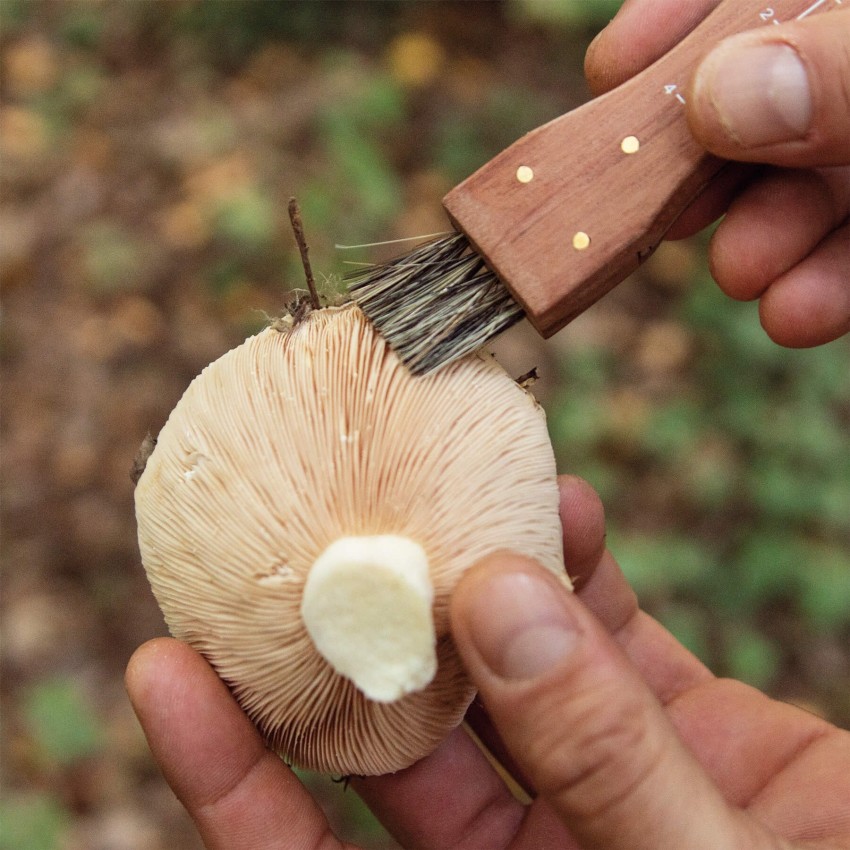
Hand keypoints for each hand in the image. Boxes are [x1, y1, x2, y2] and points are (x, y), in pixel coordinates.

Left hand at [125, 475, 849, 848]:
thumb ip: (603, 754)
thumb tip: (494, 600)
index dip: (230, 777)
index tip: (164, 665)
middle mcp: (526, 849)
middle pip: (396, 737)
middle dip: (350, 633)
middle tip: (298, 533)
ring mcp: (593, 778)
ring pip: (494, 668)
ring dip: (468, 582)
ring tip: (436, 494)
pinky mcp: (667, 720)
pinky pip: (602, 634)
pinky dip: (579, 569)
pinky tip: (566, 510)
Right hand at [585, 0, 849, 347]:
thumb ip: (846, 70)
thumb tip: (720, 99)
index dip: (678, 19)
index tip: (612, 70)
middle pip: (763, 95)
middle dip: (706, 159)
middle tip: (661, 206)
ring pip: (809, 178)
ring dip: (761, 237)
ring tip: (740, 275)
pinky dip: (822, 282)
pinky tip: (793, 313)